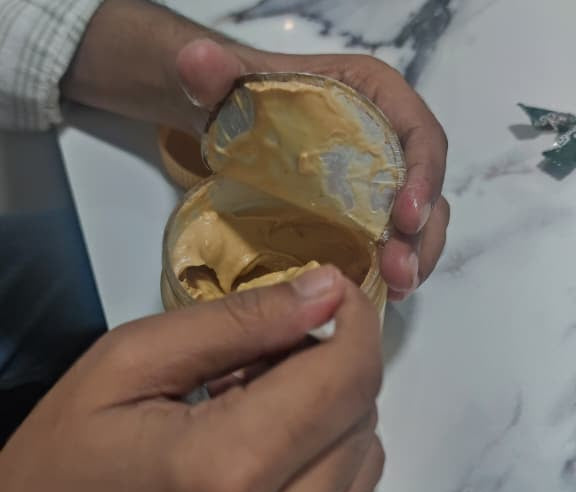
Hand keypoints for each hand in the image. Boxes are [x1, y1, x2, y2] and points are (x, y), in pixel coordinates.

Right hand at [0, 267, 383, 491]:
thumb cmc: (63, 463)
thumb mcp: (129, 364)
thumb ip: (236, 323)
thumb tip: (325, 290)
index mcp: (223, 470)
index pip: (345, 378)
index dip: (355, 320)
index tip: (335, 291)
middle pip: (361, 413)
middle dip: (331, 359)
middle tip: (267, 348)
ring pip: (364, 453)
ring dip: (329, 405)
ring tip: (262, 397)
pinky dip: (326, 448)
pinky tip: (273, 438)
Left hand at [62, 0, 448, 299]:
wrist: (235, 122)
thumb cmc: (245, 100)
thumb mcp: (229, 85)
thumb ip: (215, 74)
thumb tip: (195, 62)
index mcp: (376, 97)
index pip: (419, 134)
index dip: (423, 175)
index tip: (405, 216)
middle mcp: (390, 139)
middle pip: (426, 187)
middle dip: (420, 233)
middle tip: (398, 272)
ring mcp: (381, 179)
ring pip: (420, 219)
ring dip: (414, 257)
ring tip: (395, 289)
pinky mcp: (367, 210)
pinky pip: (394, 238)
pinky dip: (394, 265)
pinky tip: (382, 290)